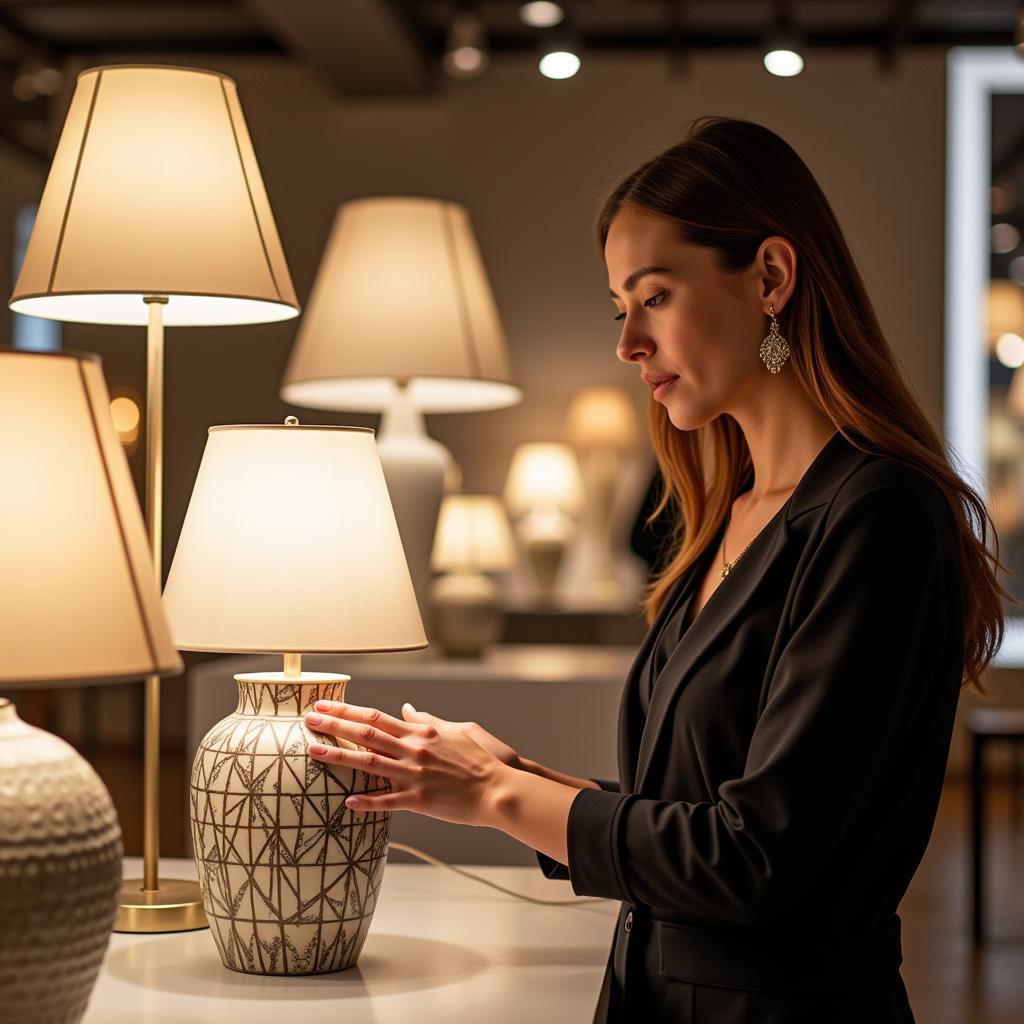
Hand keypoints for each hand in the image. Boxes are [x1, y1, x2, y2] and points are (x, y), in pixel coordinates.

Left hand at [304, 699, 508, 826]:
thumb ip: (428, 720)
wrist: (498, 789)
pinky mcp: (421, 801)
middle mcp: (414, 750)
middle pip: (366, 734)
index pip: (376, 716)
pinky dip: (367, 801)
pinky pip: (388, 802)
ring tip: (314, 752)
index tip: (325, 704)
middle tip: (309, 719)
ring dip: (340, 757)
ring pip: (370, 764)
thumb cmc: (480, 760)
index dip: (348, 709)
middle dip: (335, 725)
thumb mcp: (456, 731)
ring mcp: (415, 775)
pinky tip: (346, 801)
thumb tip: (407, 709)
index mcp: (420, 733)